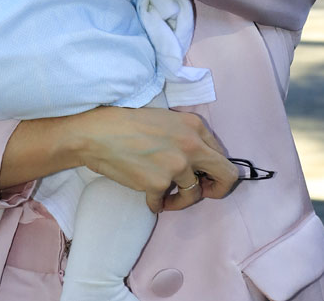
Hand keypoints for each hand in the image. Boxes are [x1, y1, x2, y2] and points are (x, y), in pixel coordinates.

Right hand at [75, 106, 238, 212]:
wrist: (98, 132)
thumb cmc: (127, 122)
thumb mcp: (165, 119)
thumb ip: (188, 136)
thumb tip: (200, 160)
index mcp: (194, 126)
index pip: (222, 155)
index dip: (214, 169)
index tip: (203, 176)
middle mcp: (190, 146)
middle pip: (225, 176)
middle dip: (217, 189)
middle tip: (202, 191)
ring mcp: (176, 166)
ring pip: (193, 195)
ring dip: (179, 200)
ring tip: (163, 195)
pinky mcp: (158, 184)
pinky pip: (163, 203)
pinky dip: (154, 203)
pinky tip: (145, 194)